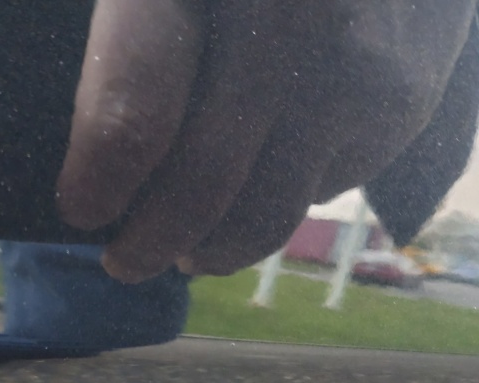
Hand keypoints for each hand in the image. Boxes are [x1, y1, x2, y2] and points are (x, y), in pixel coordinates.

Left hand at [57, 0, 478, 281]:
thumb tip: (99, 187)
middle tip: (123, 262)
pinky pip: (316, 193)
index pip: (135, 109)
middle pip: (200, 184)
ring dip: (210, 250)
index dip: (100, 180)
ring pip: (261, 216)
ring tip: (185, 249)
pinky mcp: (396, 108)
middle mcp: (285, 24)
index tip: (82, 213)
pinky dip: (274, 201)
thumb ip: (132, 68)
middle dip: (146, 244)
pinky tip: (265, 168)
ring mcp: (349, 70)